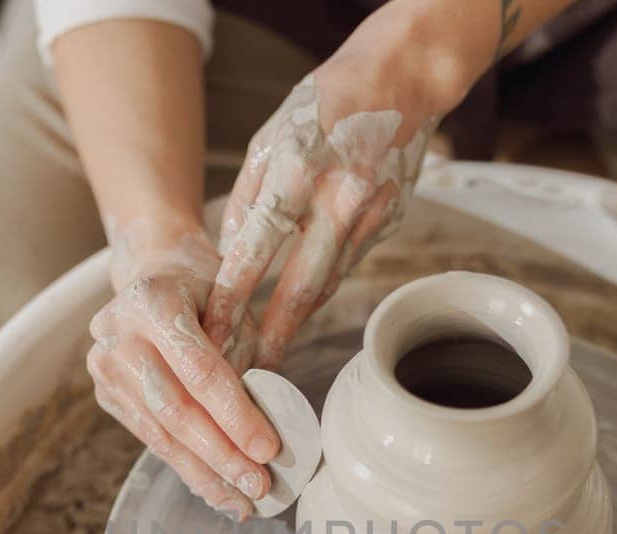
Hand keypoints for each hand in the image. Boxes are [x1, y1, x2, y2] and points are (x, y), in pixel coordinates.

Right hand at [88, 218, 278, 519]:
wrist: (155, 274)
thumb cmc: (207, 290)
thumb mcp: (234, 305)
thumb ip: (245, 358)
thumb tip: (265, 433)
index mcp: (152, 300)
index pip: (200, 370)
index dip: (235, 415)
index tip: (269, 450)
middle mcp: (117, 333)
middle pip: (175, 409)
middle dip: (221, 455)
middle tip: (259, 485)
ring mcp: (104, 366)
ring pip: (160, 433)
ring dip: (205, 473)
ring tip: (243, 501)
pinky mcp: (106, 394)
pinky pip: (152, 439)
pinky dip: (188, 468)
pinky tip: (217, 491)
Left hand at [202, 16, 461, 367]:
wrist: (401, 81)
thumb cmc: (325, 104)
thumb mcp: (271, 137)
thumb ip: (249, 197)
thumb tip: (227, 253)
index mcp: (300, 166)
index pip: (259, 242)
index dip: (236, 291)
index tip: (215, 328)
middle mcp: (340, 195)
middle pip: (302, 281)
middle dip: (272, 332)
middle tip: (248, 370)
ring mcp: (371, 214)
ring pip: (327, 282)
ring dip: (296, 322)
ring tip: (266, 353)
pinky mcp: (389, 223)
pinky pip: (346, 266)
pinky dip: (321, 291)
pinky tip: (299, 314)